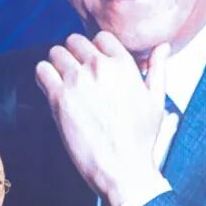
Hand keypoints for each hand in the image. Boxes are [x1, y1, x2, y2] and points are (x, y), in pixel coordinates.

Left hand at [34, 32, 169, 205]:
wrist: (122, 167)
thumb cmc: (141, 138)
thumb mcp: (157, 101)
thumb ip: (159, 69)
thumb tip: (163, 46)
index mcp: (123, 65)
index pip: (102, 37)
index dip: (97, 50)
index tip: (96, 64)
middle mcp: (99, 67)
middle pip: (75, 41)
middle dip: (76, 54)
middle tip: (78, 74)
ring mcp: (77, 80)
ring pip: (56, 52)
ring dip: (58, 63)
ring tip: (64, 81)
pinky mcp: (59, 97)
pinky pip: (41, 70)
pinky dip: (44, 75)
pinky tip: (52, 89)